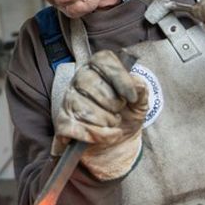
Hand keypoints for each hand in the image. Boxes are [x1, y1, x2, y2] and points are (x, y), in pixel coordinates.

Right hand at [53, 51, 147, 180]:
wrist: (119, 145)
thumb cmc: (127, 117)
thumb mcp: (140, 103)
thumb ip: (141, 89)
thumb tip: (137, 85)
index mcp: (98, 69)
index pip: (102, 59)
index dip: (119, 77)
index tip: (131, 97)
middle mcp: (79, 80)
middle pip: (91, 83)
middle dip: (112, 104)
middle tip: (118, 112)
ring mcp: (68, 101)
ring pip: (84, 107)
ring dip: (106, 122)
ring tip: (111, 124)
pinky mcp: (63, 123)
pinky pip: (75, 127)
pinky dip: (96, 136)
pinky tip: (103, 137)